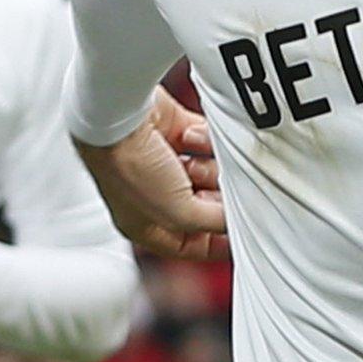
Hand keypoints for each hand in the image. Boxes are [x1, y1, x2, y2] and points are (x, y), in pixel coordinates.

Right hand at [74, 86, 227, 260]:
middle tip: (225, 192)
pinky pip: (206, 139)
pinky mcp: (173, 131)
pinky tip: (192, 137)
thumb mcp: (180, 213)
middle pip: (205, 205)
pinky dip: (206, 138)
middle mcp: (154, 195)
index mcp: (146, 225)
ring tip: (201, 162)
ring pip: (208, 171)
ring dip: (210, 166)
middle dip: (217, 198)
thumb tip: (243, 213)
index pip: (192, 244)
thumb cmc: (126, 167)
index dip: (219, 241)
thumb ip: (215, 220)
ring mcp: (163, 162)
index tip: (247, 234)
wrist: (116, 117)